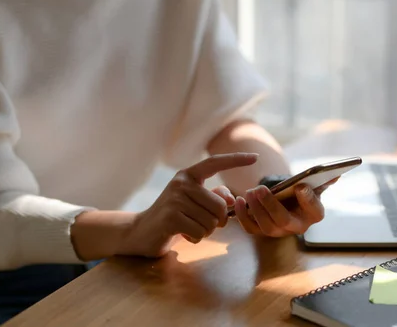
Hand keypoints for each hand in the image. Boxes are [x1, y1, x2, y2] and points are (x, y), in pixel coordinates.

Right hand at [116, 153, 256, 256]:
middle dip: (216, 222)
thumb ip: (214, 197)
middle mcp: (181, 183)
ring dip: (204, 231)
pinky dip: (195, 238)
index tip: (256, 157)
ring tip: (188, 227)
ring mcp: (175, 199)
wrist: (140, 232)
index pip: (215, 163)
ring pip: (212, 222)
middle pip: (220, 206)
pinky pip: (200, 232)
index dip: (236, 160)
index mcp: (188, 176)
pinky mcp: (171, 217)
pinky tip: (182, 234)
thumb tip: (230, 200)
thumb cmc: (174, 216)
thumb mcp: (195, 203)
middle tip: (199, 223)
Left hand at [234, 178, 338, 236]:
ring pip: (266, 227)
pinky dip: (242, 216)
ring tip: (249, 192)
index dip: (308, 199)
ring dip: (255, 210)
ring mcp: (278, 231)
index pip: (314, 210)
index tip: (301, 186)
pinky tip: (238, 200)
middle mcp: (297, 227)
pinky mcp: (261, 231)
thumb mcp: (315, 183)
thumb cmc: (302, 189)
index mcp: (314, 214)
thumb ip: (324, 179)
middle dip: (271, 206)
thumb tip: (336, 173)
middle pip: (284, 221)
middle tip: (260, 189)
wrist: (287, 198)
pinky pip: (250, 228)